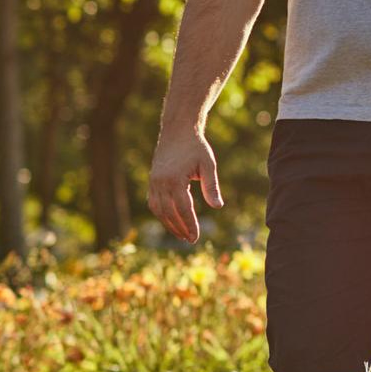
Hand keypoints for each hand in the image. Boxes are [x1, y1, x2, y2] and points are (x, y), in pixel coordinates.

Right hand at [147, 125, 221, 243]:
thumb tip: (218, 207)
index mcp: (174, 179)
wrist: (177, 131)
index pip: (183, 209)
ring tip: (182, 234)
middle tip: (191, 240)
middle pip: (169, 213)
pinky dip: (162, 214)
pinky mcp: (152, 181)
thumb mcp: (208, 165)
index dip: (190, 225)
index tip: (196, 238)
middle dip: (179, 228)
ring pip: (158, 210)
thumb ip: (211, 186)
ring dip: (169, 224)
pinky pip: (154, 203)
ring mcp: (153, 182)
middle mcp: (160, 183)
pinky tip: (172, 221)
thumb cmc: (196, 147)